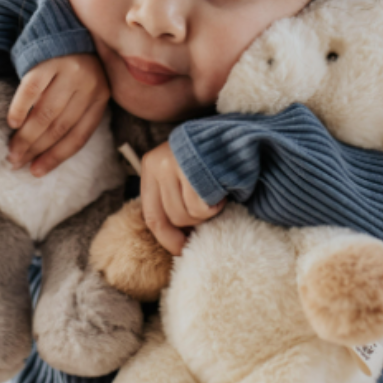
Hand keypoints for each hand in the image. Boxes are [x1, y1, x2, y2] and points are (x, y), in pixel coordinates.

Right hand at [7, 55, 109, 176]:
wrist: (65, 26)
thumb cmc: (73, 67)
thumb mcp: (86, 89)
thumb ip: (76, 113)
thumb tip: (47, 152)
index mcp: (101, 97)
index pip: (78, 136)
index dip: (56, 157)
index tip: (37, 171)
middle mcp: (88, 85)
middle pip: (59, 127)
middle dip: (36, 149)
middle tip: (17, 163)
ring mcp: (68, 72)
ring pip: (44, 113)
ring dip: (26, 137)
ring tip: (12, 151)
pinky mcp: (47, 61)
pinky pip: (30, 90)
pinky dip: (20, 109)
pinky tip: (12, 123)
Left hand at [140, 141, 224, 255]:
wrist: (233, 133)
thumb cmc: (208, 156)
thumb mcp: (181, 170)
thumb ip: (172, 195)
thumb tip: (175, 241)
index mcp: (150, 165)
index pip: (151, 214)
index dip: (167, 238)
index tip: (182, 250)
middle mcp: (157, 164)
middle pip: (171, 217)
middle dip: (193, 221)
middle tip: (209, 207)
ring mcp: (173, 165)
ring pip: (186, 214)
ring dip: (206, 212)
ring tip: (215, 194)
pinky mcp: (191, 169)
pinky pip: (200, 207)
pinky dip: (215, 205)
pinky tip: (221, 190)